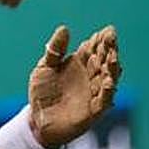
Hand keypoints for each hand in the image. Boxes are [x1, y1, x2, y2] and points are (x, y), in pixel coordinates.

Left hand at [27, 24, 120, 148]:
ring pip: (108, 79)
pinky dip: (107, 92)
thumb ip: (55, 50)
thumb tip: (64, 28)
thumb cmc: (42, 92)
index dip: (101, 40)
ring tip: (113, 58)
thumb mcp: (45, 67)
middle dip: (109, 50)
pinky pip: (103, 101)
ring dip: (112, 69)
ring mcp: (93, 93)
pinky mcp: (93, 111)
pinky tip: (108, 82)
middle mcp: (90, 77)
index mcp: (80, 64)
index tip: (108, 30)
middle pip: (104, 61)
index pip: (94, 49)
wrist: (36, 120)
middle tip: (111, 40)